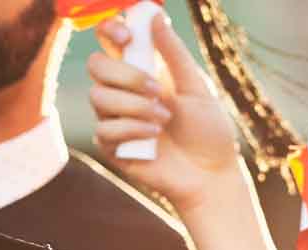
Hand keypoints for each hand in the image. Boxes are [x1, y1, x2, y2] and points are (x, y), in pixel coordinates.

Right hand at [89, 12, 243, 210]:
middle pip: (96, 65)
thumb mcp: (197, 87)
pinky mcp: (112, 146)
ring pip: (98, 97)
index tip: (127, 37)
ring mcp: (115, 118)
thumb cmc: (208, 130)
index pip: (111, 40)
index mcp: (143, 69)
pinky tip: (154, 137)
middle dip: (125, 74)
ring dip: (134, 106)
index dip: (110, 30)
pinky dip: (132, 129)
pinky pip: (105, 129)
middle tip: (156, 89)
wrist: (211, 175)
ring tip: (164, 118)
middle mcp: (124, 91)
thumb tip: (156, 16)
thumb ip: (174, 54)